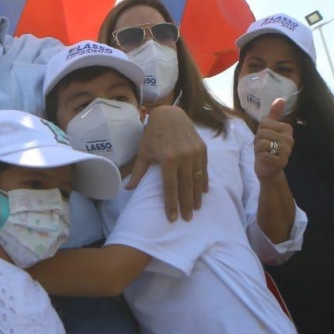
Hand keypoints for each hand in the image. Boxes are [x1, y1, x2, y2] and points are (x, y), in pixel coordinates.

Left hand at [128, 105, 207, 220]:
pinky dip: (204, 182)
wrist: (170, 115)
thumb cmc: (153, 135)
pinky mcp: (202, 149)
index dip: (171, 204)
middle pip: (186, 187)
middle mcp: (184, 157)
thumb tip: (128, 189)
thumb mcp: (143, 152)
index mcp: (168, 159)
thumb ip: (138, 172)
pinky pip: (204, 170)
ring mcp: (195, 153)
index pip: (170, 187)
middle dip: (186, 205)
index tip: (172, 218)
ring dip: (197, 196)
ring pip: (197, 180)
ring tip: (196, 209)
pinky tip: (203, 192)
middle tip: (187, 219)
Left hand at [254, 99, 293, 179]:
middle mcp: (289, 139)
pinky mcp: (281, 161)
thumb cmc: (267, 147)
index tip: (265, 138)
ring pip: (262, 142)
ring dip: (258, 149)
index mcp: (287, 129)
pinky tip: (266, 160)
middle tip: (264, 147)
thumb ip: (274, 114)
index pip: (264, 123)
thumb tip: (280, 99)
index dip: (260, 131)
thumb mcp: (268, 129)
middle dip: (258, 141)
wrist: (268, 168)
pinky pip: (263, 154)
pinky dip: (260, 157)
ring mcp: (286, 151)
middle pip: (262, 132)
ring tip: (264, 153)